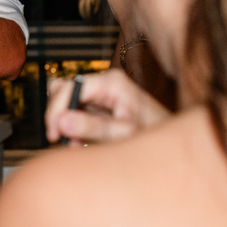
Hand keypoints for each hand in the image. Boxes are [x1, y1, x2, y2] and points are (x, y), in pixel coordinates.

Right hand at [45, 69, 170, 145]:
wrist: (172, 144)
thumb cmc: (155, 135)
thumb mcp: (123, 133)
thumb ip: (92, 127)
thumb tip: (62, 122)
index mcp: (111, 82)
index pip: (70, 87)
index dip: (56, 109)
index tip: (53, 133)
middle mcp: (104, 83)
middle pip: (64, 89)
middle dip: (59, 115)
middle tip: (60, 140)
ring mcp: (101, 93)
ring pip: (66, 100)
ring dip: (64, 122)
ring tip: (74, 143)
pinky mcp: (99, 105)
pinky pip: (75, 110)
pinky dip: (72, 127)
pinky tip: (80, 141)